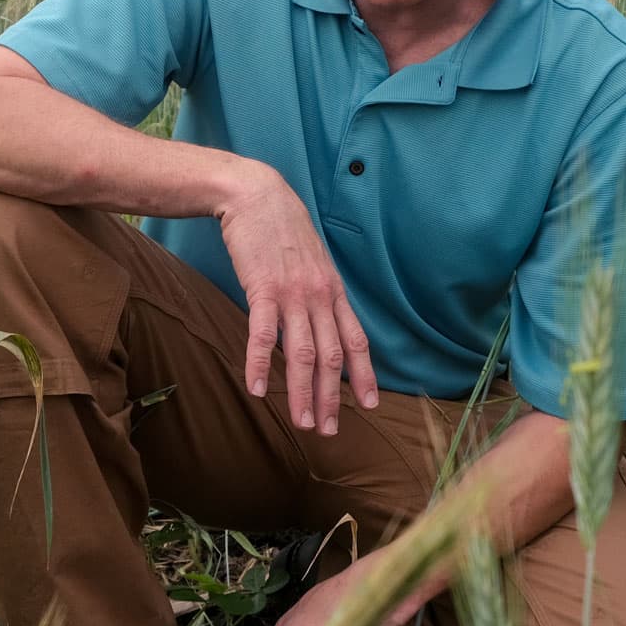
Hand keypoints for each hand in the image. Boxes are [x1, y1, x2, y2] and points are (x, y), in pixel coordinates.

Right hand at [215, 162, 378, 435]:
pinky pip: (263, 335)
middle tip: (327, 430)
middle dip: (332, 398)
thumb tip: (322, 319)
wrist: (257, 194)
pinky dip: (260, 365)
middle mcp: (320, 296)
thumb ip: (319, 291)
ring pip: (302, 354)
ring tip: (300, 422)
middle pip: (332, 357)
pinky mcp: (263, 288)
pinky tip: (256, 390)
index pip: (356, 341)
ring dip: (302, 393)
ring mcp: (293, 294)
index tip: (369, 405)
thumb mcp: (313, 260)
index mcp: (334, 291)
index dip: (365, 375)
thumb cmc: (282, 229)